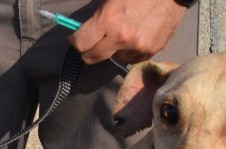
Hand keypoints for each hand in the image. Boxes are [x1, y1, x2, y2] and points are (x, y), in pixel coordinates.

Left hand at [69, 0, 186, 64]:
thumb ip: (98, 14)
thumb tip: (85, 27)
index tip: (76, 38)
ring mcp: (137, 47)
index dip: (75, 40)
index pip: (80, 44)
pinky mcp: (150, 51)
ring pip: (113, 59)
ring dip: (112, 50)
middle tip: (91, 42)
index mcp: (108, 20)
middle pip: (92, 58)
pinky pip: (131, 58)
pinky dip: (128, 51)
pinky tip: (133, 38)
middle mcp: (121, 38)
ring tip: (119, 35)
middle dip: (88, 51)